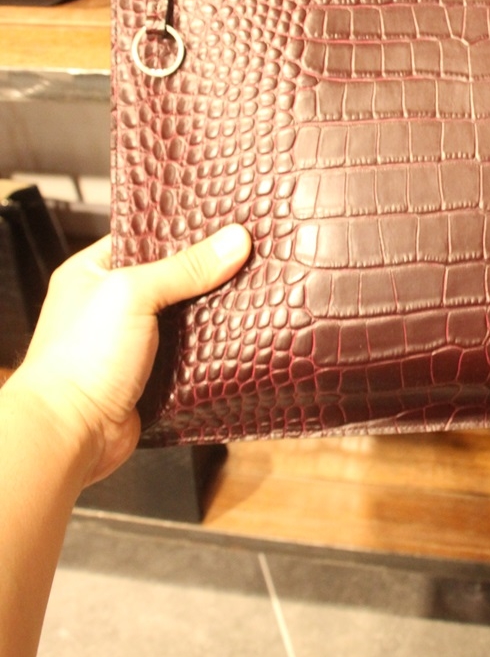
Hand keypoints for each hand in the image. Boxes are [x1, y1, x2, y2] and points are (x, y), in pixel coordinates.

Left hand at [10, 225, 251, 486]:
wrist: (70, 434)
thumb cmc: (81, 357)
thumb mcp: (133, 294)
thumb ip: (184, 268)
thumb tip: (235, 240)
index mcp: (93, 273)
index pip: (144, 239)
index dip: (182, 231)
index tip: (224, 223)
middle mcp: (110, 306)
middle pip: (170, 280)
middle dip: (205, 275)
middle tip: (249, 256)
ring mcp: (130, 344)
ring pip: (183, 319)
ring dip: (211, 315)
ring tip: (253, 292)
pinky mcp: (149, 378)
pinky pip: (188, 356)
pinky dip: (209, 351)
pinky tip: (239, 336)